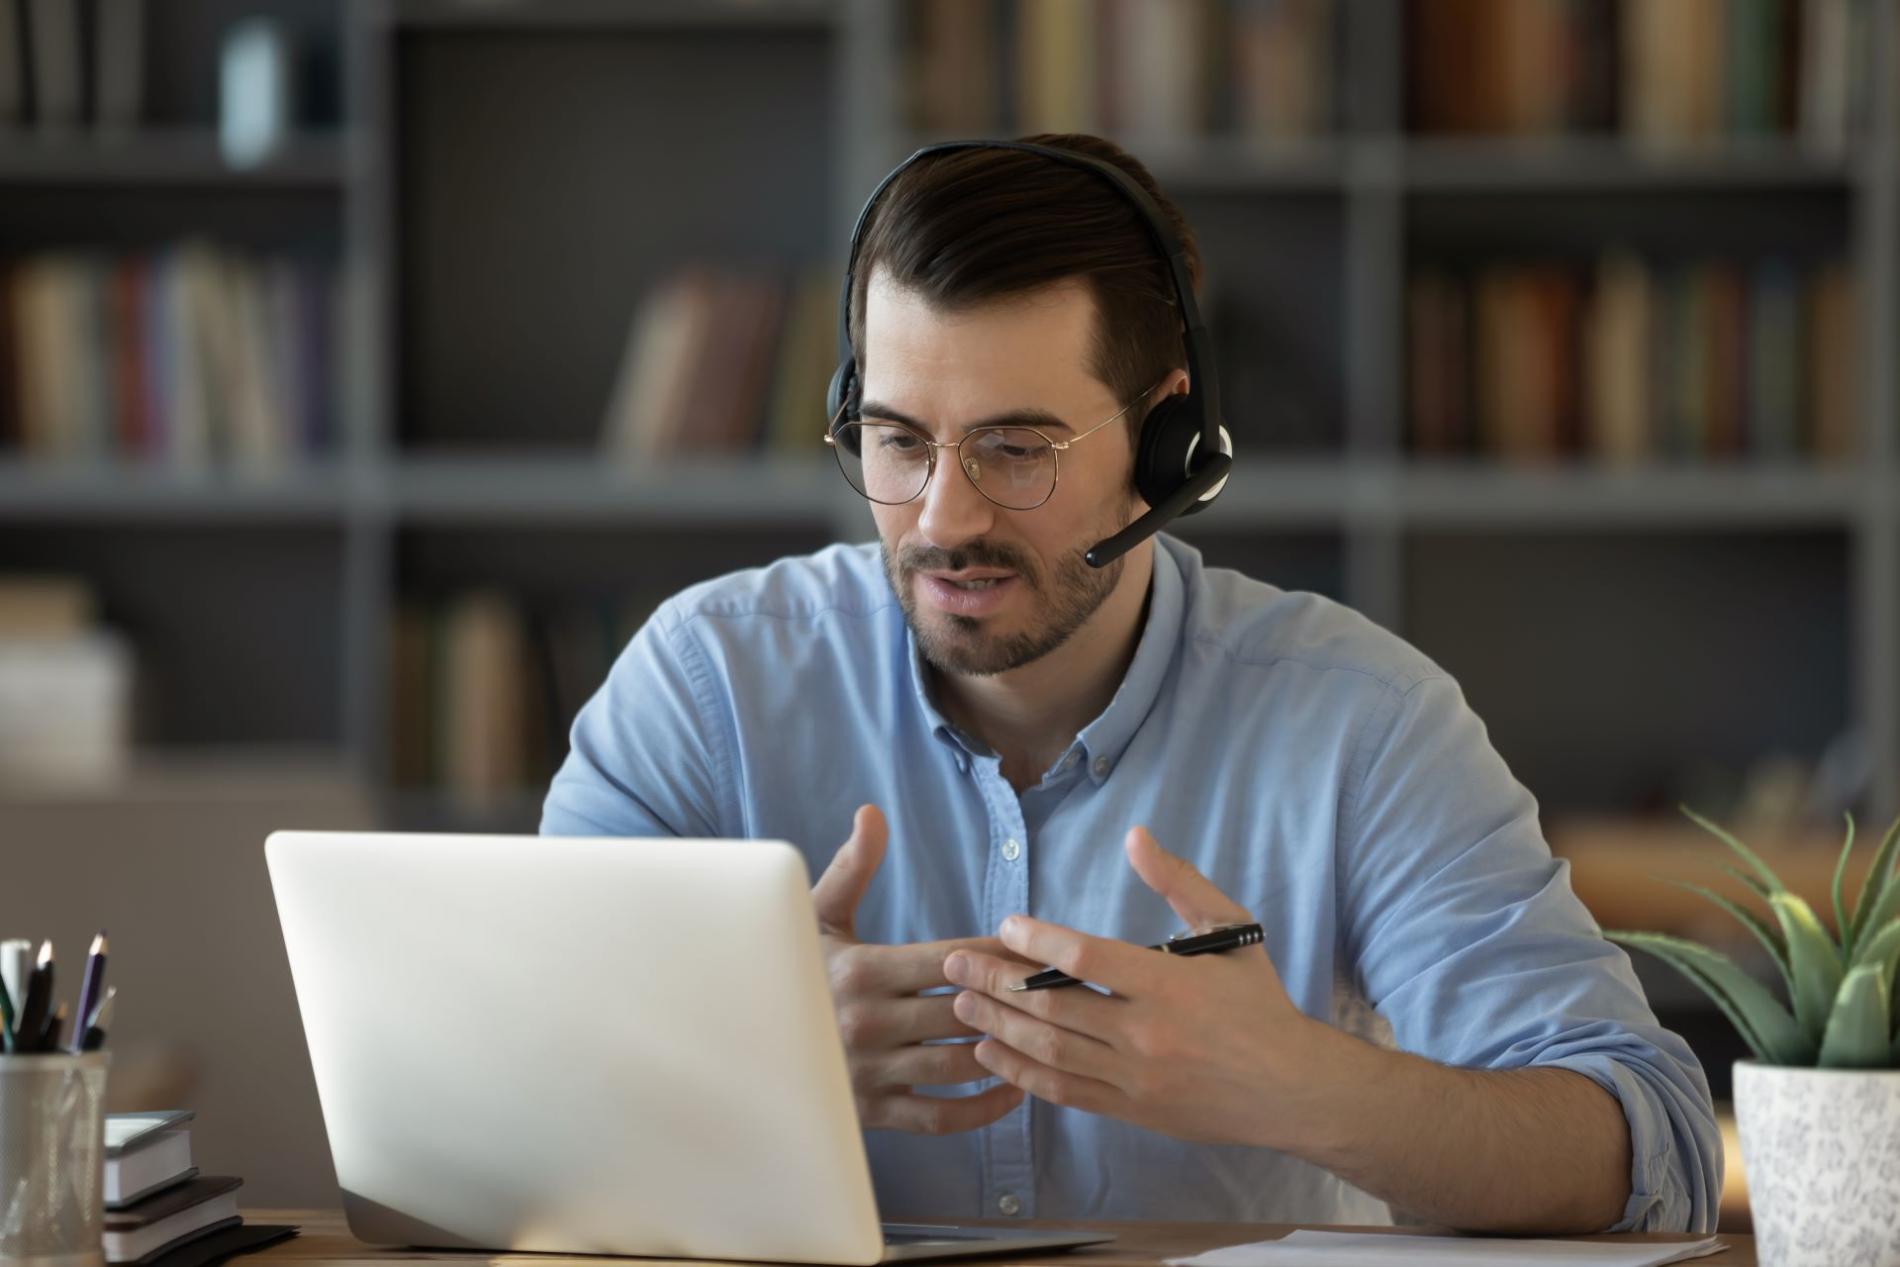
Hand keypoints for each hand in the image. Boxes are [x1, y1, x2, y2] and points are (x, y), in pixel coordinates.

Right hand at [813, 804, 1032, 1133]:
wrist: (745, 1041)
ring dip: (1006, 1048)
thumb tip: (873, 813)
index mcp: (861, 971)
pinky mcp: (872, 1114)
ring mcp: (870, 1073)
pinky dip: (985, 1108)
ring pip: (961, 1063)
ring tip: (1039, 1033)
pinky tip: (1013, 1086)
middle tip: (1055, 991)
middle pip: (964, 1011)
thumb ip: (852, 868)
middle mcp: (867, 1024)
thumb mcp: (815, 916)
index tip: (1033, 949)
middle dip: (1013, 1000)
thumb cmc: (791, 970)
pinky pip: (942, 1117)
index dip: (998, 955)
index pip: (951, 961)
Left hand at [941, 826, 1320, 1147]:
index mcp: (1169, 984)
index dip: (1036, 941)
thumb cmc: (1259, 1002)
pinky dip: (1021, 1073)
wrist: (1292, 1089)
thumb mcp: (1231, 929)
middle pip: (1052, 1006)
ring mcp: (1135, 1077)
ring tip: (960, 1003)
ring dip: (997, 1026)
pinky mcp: (1130, 1110)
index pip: (1086, 959)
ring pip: (1049, 1051)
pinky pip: (1064, 1091)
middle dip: (994, 982)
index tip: (1004, 926)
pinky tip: (992, 1053)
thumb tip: (1135, 836)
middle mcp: (1146, 1033)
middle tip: (955, 964)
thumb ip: (1179, 882)